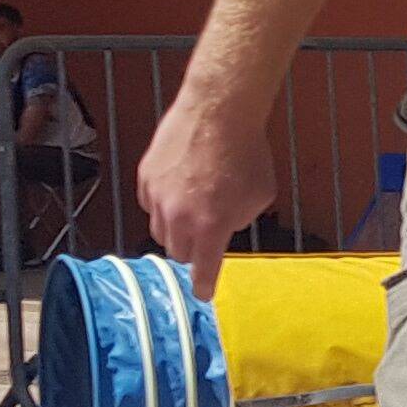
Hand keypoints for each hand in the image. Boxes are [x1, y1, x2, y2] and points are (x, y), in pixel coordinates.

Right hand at [135, 95, 274, 294]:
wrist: (219, 112)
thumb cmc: (247, 152)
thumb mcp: (260, 195)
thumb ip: (242, 218)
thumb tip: (228, 224)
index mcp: (212, 227)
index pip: (203, 269)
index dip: (203, 284)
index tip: (203, 293)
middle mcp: (180, 217)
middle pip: (178, 253)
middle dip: (192, 250)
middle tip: (203, 239)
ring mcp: (158, 197)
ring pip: (159, 230)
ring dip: (175, 228)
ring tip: (192, 209)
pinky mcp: (145, 178)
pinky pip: (149, 203)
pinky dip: (161, 203)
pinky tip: (178, 188)